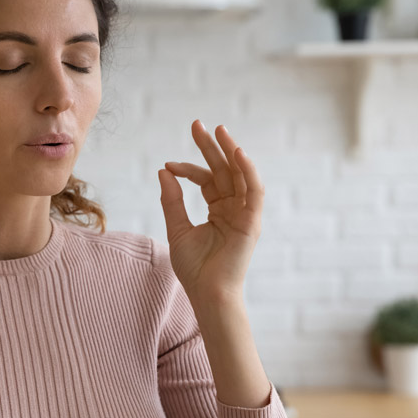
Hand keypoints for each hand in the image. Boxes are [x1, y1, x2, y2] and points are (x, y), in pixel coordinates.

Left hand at [157, 120, 263, 309]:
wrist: (208, 294)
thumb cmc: (194, 268)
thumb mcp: (177, 228)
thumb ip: (172, 200)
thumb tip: (163, 171)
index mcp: (219, 210)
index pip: (206, 180)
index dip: (188, 169)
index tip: (168, 165)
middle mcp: (234, 208)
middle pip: (224, 171)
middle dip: (211, 147)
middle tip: (197, 124)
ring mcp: (245, 214)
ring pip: (240, 175)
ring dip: (231, 151)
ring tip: (218, 130)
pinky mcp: (253, 221)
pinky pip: (254, 190)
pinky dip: (248, 170)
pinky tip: (237, 152)